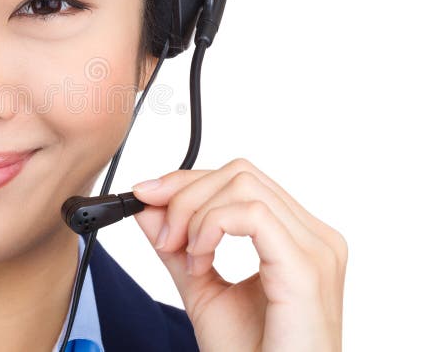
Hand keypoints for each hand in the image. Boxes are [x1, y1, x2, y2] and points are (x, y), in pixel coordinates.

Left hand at [131, 158, 346, 351]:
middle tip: (163, 236)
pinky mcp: (306, 268)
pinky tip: (199, 260)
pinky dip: (212, 226)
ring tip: (186, 257)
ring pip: (243, 184)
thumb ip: (177, 247)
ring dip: (195, 213)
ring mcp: (316, 249)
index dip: (188, 182)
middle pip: (240, 173)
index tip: (146, 197)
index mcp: (297, 239)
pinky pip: (252, 214)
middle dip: (186, 193)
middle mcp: (314, 237)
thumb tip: (147, 207)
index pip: (241, 180)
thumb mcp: (202, 290)